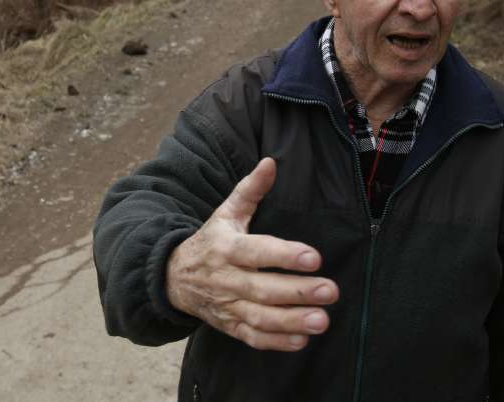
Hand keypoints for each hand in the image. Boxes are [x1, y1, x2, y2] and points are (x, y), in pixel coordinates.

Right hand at [166, 157, 338, 350]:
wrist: (173, 277)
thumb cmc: (211, 241)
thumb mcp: (225, 213)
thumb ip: (250, 190)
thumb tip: (270, 162)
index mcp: (226, 247)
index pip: (256, 252)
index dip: (284, 255)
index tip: (314, 258)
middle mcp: (226, 279)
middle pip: (262, 289)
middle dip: (298, 292)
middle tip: (331, 291)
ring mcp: (227, 306)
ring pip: (260, 317)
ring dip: (291, 321)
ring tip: (322, 320)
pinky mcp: (229, 326)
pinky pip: (252, 337)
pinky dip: (276, 342)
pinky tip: (302, 340)